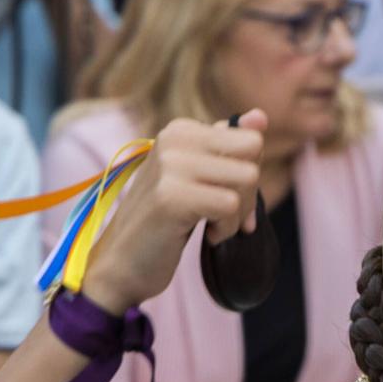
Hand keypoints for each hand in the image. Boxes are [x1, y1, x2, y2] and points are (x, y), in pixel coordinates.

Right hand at [82, 111, 266, 314]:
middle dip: (249, 192)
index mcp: (180, 131)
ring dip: (238, 214)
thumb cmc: (163, 224)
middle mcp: (173, 139)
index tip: (228, 199)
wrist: (122, 264)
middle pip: (253, 154)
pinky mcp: (171, 197)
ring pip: (247, 178)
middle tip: (223, 215)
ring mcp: (170, 165)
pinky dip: (226, 228)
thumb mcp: (197, 179)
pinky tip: (207, 236)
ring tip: (211, 226)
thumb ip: (225, 148)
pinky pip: (230, 204)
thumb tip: (260, 117)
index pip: (250, 140)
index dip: (248, 174)